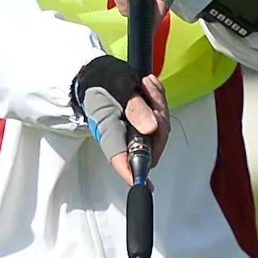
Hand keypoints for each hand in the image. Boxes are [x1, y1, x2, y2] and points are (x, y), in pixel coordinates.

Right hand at [68, 55, 168, 183]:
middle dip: (160, 126)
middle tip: (151, 98)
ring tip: (148, 86)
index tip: (143, 184)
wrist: (97, 72)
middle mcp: (121, 138)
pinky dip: (159, 103)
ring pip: (158, 135)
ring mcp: (132, 135)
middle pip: (149, 149)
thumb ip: (134, 107)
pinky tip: (150, 87)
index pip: (120, 158)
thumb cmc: (102, 80)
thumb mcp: (117, 87)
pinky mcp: (141, 127)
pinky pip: (160, 122)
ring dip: (160, 108)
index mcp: (108, 131)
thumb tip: (151, 128)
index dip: (132, 173)